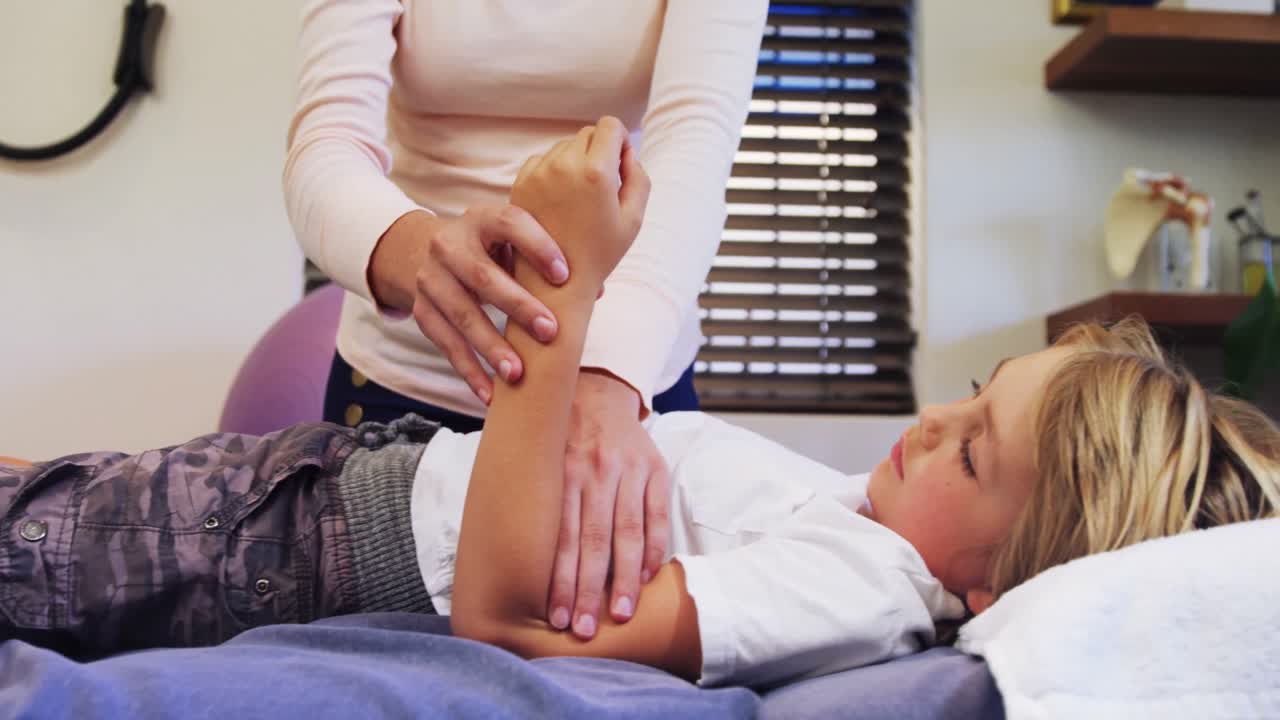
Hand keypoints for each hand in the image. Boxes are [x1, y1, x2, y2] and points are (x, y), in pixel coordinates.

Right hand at [368, 206, 571, 404]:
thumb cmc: (494, 248)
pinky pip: (445, 344)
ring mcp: (431, 278)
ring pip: (462, 314)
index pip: (510, 224)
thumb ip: (550, 259)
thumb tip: (594, 291)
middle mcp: (450, 244)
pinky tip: (490, 392)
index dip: (538, 247)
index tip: (564, 276)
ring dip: (491, 347)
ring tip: (517, 373)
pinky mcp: (423, 310)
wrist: (431, 252)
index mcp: (482, 219)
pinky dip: (469, 371)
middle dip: (518, 306)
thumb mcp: (515, 242)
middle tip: (550, 332)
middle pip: (483, 277)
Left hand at [509, 116, 650, 294]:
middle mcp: (564, 165)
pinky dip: (555, 172)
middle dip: (599, 152)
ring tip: (580, 198)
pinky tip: (561, 200)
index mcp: (595, 172)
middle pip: (587, 134)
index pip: (610, 126)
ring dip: (576, 161)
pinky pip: (544, 161)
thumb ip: (638, 175)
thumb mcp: (634, 218)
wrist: (555, 283)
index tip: (620, 166)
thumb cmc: (600, 253)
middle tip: (602, 188)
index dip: (620, 141)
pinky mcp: (521, 182)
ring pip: (565, 146)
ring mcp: (539, 172)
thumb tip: (626, 152)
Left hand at [546, 370, 671, 638]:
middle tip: (582, 630)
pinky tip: (646, 578)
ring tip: (621, 616)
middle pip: (594, 541)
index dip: (560, 580)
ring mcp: (628, 469)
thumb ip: (526, 495)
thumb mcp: (534, 454)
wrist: (597, 386)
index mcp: (561, 470)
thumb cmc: (556, 434)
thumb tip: (494, 552)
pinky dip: (653, 548)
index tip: (555, 617)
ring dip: (625, 579)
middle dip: (588, 590)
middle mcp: (595, 470)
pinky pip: (656, 515)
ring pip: (627, 532)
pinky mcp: (655, 468)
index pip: (561, 536)